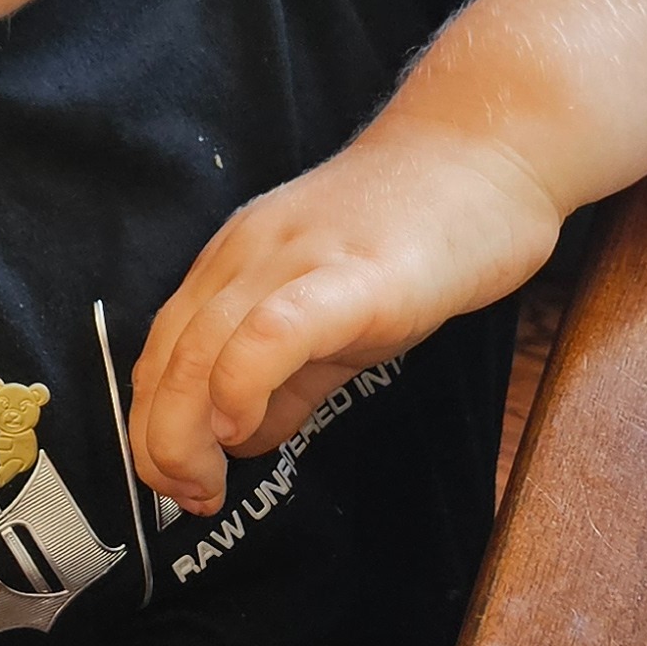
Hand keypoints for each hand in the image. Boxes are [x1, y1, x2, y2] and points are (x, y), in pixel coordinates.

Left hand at [129, 116, 559, 516]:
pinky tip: (242, 427)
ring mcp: (296, 260)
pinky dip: (241, 383)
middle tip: (188, 498)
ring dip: (186, 432)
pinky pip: (272, 330)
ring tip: (206, 484)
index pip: (164, 353)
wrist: (492, 146)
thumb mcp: (340, 316)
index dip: (154, 428)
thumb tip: (246, 439)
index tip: (176, 484)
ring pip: (202, 347)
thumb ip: (291, 378)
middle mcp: (248, 255)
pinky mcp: (353, 274)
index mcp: (238, 264)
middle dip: (160, 444)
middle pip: (168, 357)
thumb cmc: (424, 233)